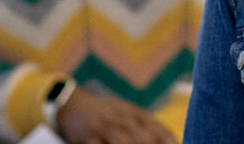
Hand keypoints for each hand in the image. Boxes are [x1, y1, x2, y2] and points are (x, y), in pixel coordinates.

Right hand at [54, 88, 176, 143]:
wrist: (73, 104)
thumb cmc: (106, 115)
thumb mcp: (127, 115)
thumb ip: (146, 128)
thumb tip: (170, 141)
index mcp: (136, 114)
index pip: (160, 130)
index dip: (170, 142)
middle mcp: (124, 118)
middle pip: (145, 138)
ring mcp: (106, 126)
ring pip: (124, 142)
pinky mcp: (89, 135)